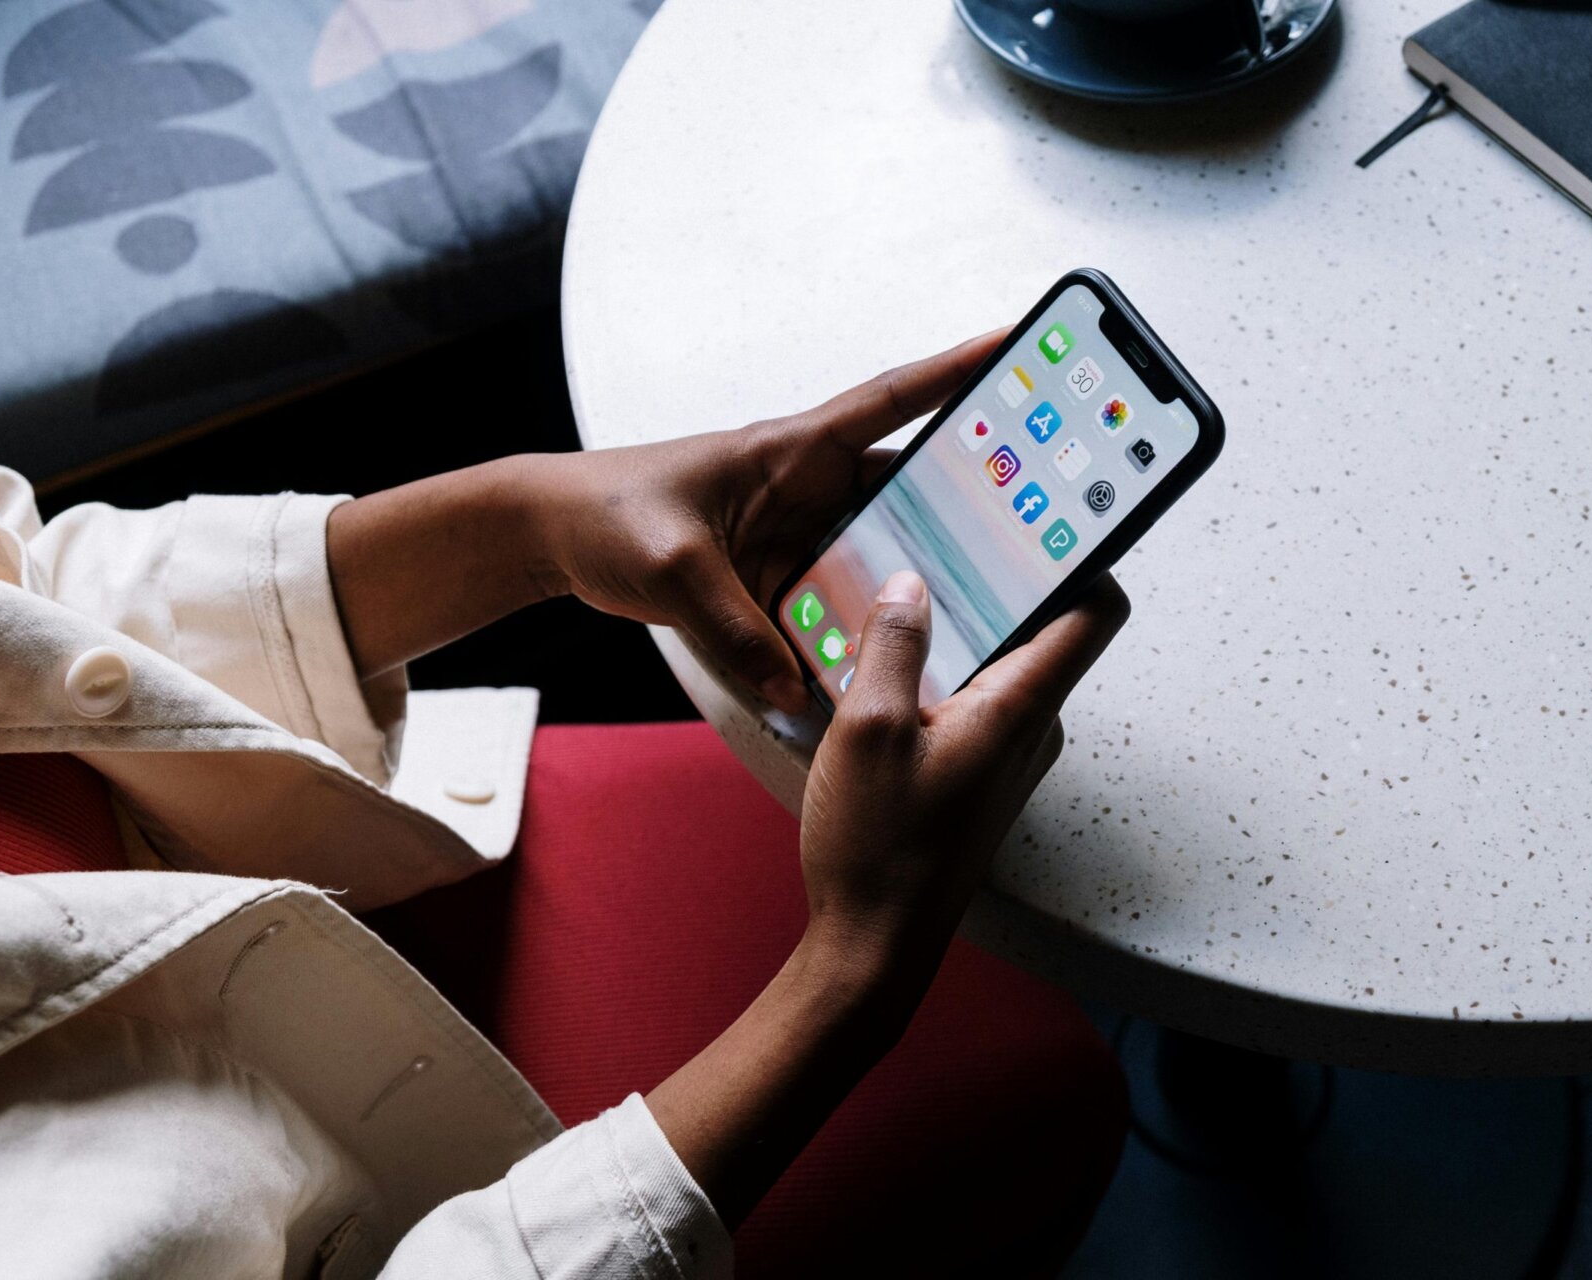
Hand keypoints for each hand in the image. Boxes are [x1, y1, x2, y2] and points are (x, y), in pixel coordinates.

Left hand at [531, 331, 1006, 712]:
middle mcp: (805, 489)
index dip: (958, 371)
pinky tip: (889, 662)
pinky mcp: (775, 580)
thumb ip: (735, 629)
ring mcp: (795, 536)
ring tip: (982, 606)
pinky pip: (835, 603)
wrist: (553, 535)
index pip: (892, 401)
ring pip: (877, 555)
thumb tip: (793, 688)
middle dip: (969, 501)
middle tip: (1037, 523)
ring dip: (915, 578)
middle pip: (906, 491)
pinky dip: (859, 629)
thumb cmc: (607, 513)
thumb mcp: (673, 568)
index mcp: (791, 451)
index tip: (1020, 347)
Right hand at [798, 568, 1130, 973]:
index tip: (1042, 516)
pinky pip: (975, 703)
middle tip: (938, 538)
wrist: (872, 946)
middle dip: (994, 581)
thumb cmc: (877, 850)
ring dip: (956, 633)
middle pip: (1042, 628)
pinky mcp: (979, 777)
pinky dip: (939, 676)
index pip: (1094, 612)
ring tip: (894, 600)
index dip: (1081, 556)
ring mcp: (1008, 756)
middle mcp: (1030, 729)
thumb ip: (894, 645)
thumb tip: (909, 582)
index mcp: (1019, 708)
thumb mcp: (869, 729)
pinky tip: (882, 673)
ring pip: (1000, 666)